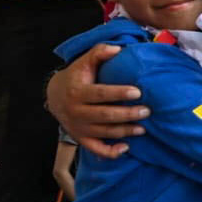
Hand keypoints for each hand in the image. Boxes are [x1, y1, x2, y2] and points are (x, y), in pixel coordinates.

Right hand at [46, 44, 147, 158]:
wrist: (54, 96)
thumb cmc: (76, 76)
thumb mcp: (84, 62)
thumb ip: (99, 52)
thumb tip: (118, 48)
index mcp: (77, 92)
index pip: (100, 94)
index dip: (119, 93)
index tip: (138, 92)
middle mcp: (76, 112)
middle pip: (104, 115)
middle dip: (126, 114)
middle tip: (147, 111)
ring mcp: (78, 127)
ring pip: (103, 133)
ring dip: (124, 132)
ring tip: (143, 128)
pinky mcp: (81, 138)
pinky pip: (95, 149)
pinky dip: (110, 152)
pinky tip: (126, 148)